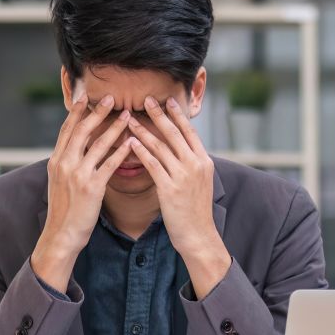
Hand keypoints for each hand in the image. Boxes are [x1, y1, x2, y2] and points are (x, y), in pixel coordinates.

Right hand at [31, 94, 131, 291]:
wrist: (63, 233)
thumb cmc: (67, 207)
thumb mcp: (62, 180)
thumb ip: (70, 161)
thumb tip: (81, 146)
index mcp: (56, 160)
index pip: (67, 130)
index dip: (77, 112)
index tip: (87, 97)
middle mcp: (64, 164)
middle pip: (81, 131)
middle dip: (97, 113)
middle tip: (112, 98)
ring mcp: (78, 175)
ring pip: (97, 145)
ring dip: (114, 128)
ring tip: (128, 115)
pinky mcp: (92, 188)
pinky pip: (109, 165)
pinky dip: (121, 152)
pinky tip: (133, 143)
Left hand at [128, 95, 230, 297]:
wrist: (198, 235)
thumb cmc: (196, 210)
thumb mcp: (200, 183)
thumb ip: (192, 164)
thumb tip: (182, 149)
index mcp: (205, 162)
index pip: (190, 132)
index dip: (178, 116)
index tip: (167, 101)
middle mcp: (196, 165)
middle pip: (175, 134)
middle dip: (160, 115)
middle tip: (146, 99)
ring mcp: (183, 176)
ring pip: (160, 147)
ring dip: (143, 130)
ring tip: (130, 118)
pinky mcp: (170, 188)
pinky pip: (152, 164)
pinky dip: (140, 151)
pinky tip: (129, 142)